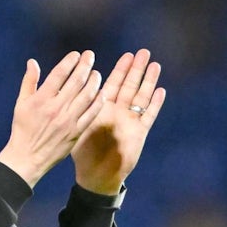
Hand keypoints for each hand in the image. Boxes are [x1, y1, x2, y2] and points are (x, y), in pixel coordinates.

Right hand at [0, 51, 103, 187]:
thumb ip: (29, 82)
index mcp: (42, 99)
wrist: (28, 157)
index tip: (76, 55)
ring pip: (87, 95)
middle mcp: (56, 107)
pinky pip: (91, 113)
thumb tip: (32, 62)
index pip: (59, 74)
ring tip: (96, 73)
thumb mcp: (21, 104)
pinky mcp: (76, 131)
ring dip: (94, 81)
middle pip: (76, 81)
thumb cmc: (23, 129)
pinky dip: (98, 101)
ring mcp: (68, 120)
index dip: (70, 61)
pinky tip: (101, 93)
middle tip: (90, 56)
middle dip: (85, 65)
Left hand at [71, 49, 165, 194]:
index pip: (112, 84)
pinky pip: (148, 116)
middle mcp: (117, 113)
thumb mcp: (77, 127)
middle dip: (135, 69)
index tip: (125, 55)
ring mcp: (129, 122)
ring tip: (154, 64)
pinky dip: (154, 104)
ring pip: (141, 97)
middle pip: (129, 86)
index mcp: (102, 109)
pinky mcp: (139, 133)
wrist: (95, 174)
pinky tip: (160, 91)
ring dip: (148, 81)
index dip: (119, 70)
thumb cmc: (83, 153)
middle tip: (142, 51)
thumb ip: (76, 110)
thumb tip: (65, 92)